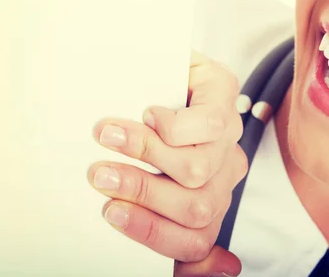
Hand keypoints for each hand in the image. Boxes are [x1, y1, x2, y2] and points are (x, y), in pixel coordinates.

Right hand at [88, 51, 247, 276]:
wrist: (151, 70)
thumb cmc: (147, 134)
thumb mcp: (149, 184)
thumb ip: (171, 229)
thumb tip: (226, 268)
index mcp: (208, 200)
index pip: (194, 240)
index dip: (150, 232)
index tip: (108, 213)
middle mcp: (223, 172)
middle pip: (196, 208)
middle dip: (141, 192)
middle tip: (100, 174)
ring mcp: (228, 134)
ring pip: (198, 167)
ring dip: (147, 153)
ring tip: (109, 136)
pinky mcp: (224, 92)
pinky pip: (212, 123)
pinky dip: (174, 124)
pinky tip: (151, 115)